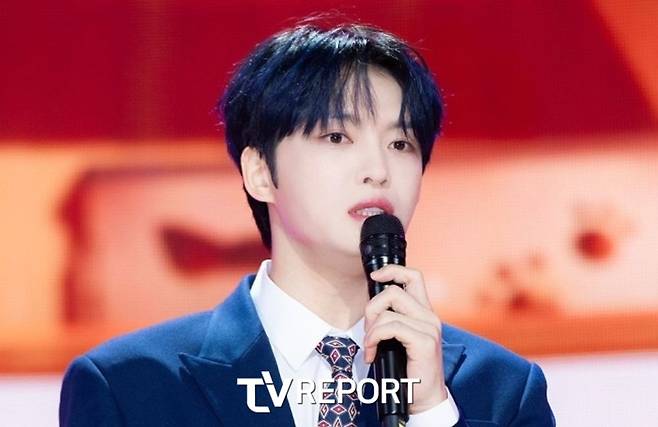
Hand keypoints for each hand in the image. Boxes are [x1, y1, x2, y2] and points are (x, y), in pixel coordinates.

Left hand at [363, 264, 446, 412]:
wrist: (424, 398)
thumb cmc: (408, 369)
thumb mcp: (399, 338)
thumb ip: (392, 318)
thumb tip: (371, 306)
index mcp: (424, 312)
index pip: (413, 276)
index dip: (392, 270)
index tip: (375, 276)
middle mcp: (430, 316)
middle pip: (394, 291)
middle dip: (372, 309)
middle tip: (368, 331)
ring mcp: (429, 328)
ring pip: (388, 311)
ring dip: (370, 330)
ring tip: (370, 346)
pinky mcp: (424, 342)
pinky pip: (390, 327)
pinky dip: (374, 338)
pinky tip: (372, 353)